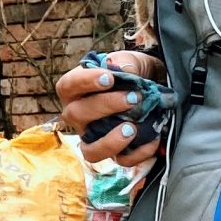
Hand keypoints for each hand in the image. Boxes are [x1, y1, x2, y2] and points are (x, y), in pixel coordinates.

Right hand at [56, 49, 165, 169]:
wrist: (154, 86)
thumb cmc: (132, 72)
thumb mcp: (130, 60)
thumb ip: (126, 63)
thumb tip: (124, 72)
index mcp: (76, 91)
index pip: (67, 87)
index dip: (84, 83)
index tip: (109, 78)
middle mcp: (80, 118)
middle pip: (76, 116)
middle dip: (104, 106)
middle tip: (133, 98)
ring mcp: (95, 138)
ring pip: (90, 150)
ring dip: (110, 142)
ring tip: (131, 128)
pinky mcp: (116, 153)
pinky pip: (122, 161)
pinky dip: (139, 153)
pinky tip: (153, 138)